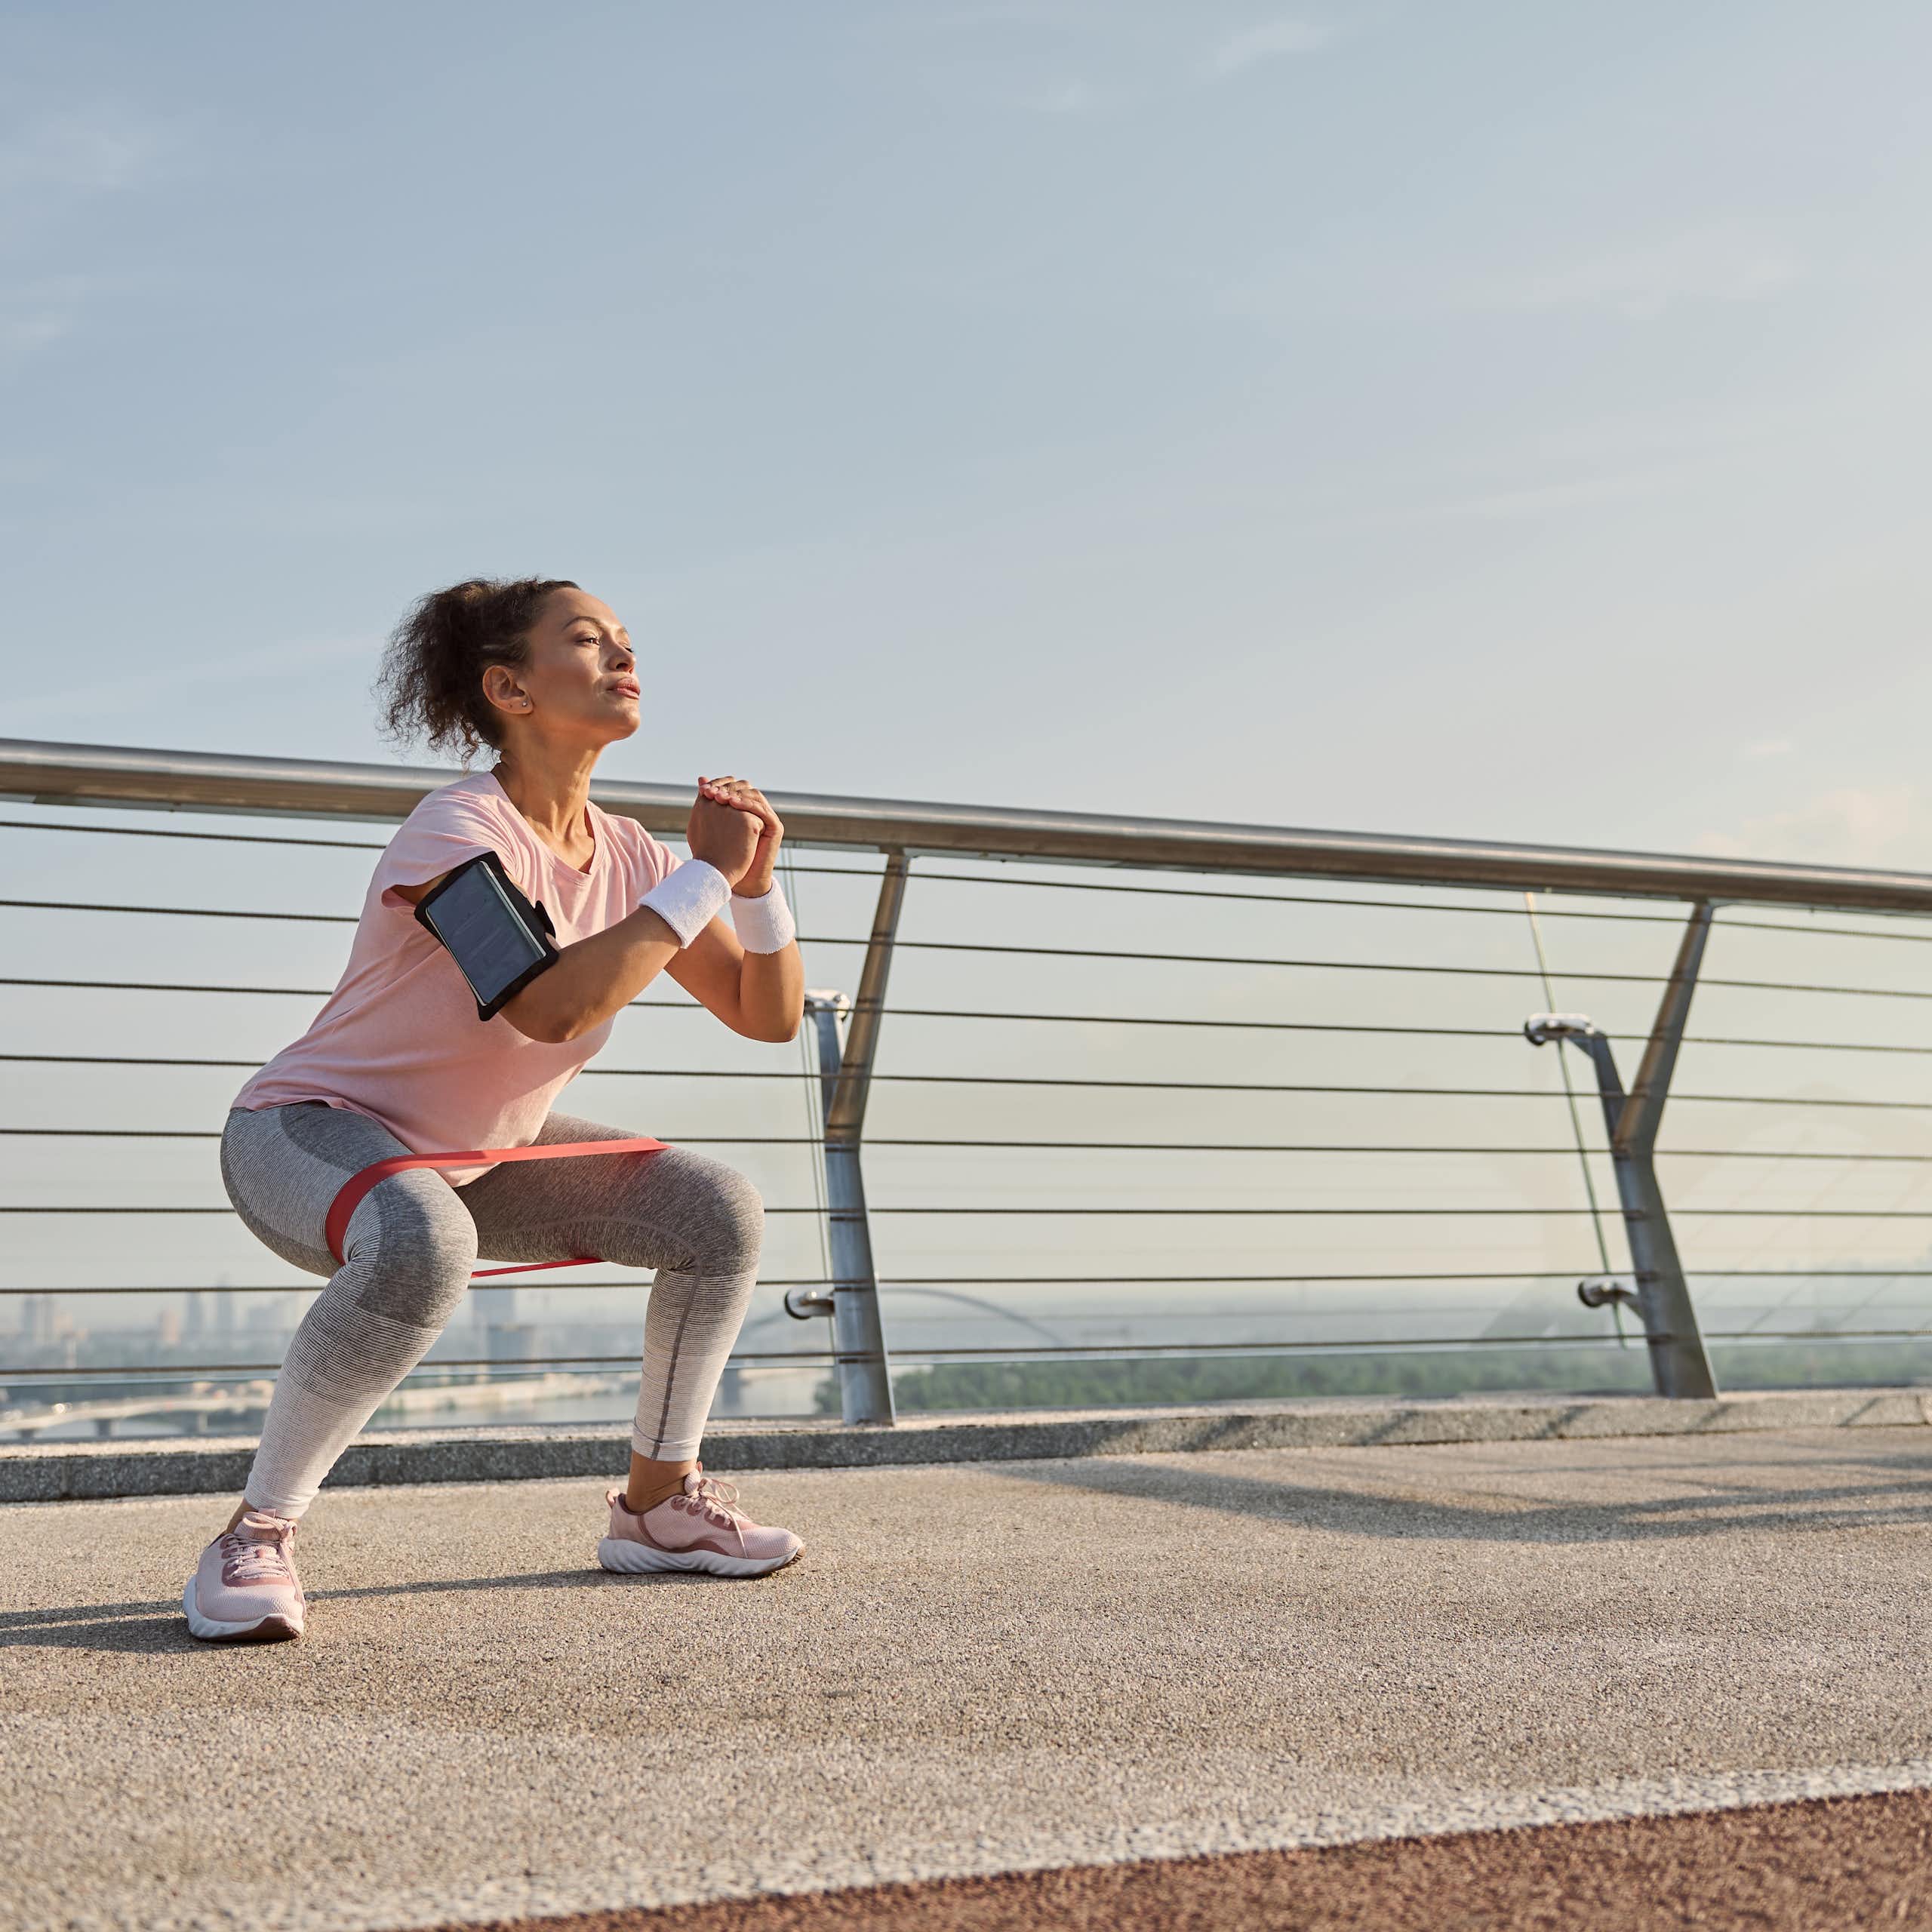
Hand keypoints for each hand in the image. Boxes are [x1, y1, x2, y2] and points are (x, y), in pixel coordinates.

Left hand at [694, 774, 783, 894]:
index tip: (702, 789)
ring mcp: (766, 818)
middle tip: (711, 792)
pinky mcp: (774, 827)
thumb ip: (708, 802)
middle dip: (727, 788)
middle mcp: (756, 810)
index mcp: (743, 807)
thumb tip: (700, 778)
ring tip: (720, 798)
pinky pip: (763, 810)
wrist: (738, 878)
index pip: (733, 787)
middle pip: (745, 788)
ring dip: (737, 794)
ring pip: (754, 796)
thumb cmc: (722, 854)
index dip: (719, 785)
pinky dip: (748, 804)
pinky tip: (732, 805)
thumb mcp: (711, 824)